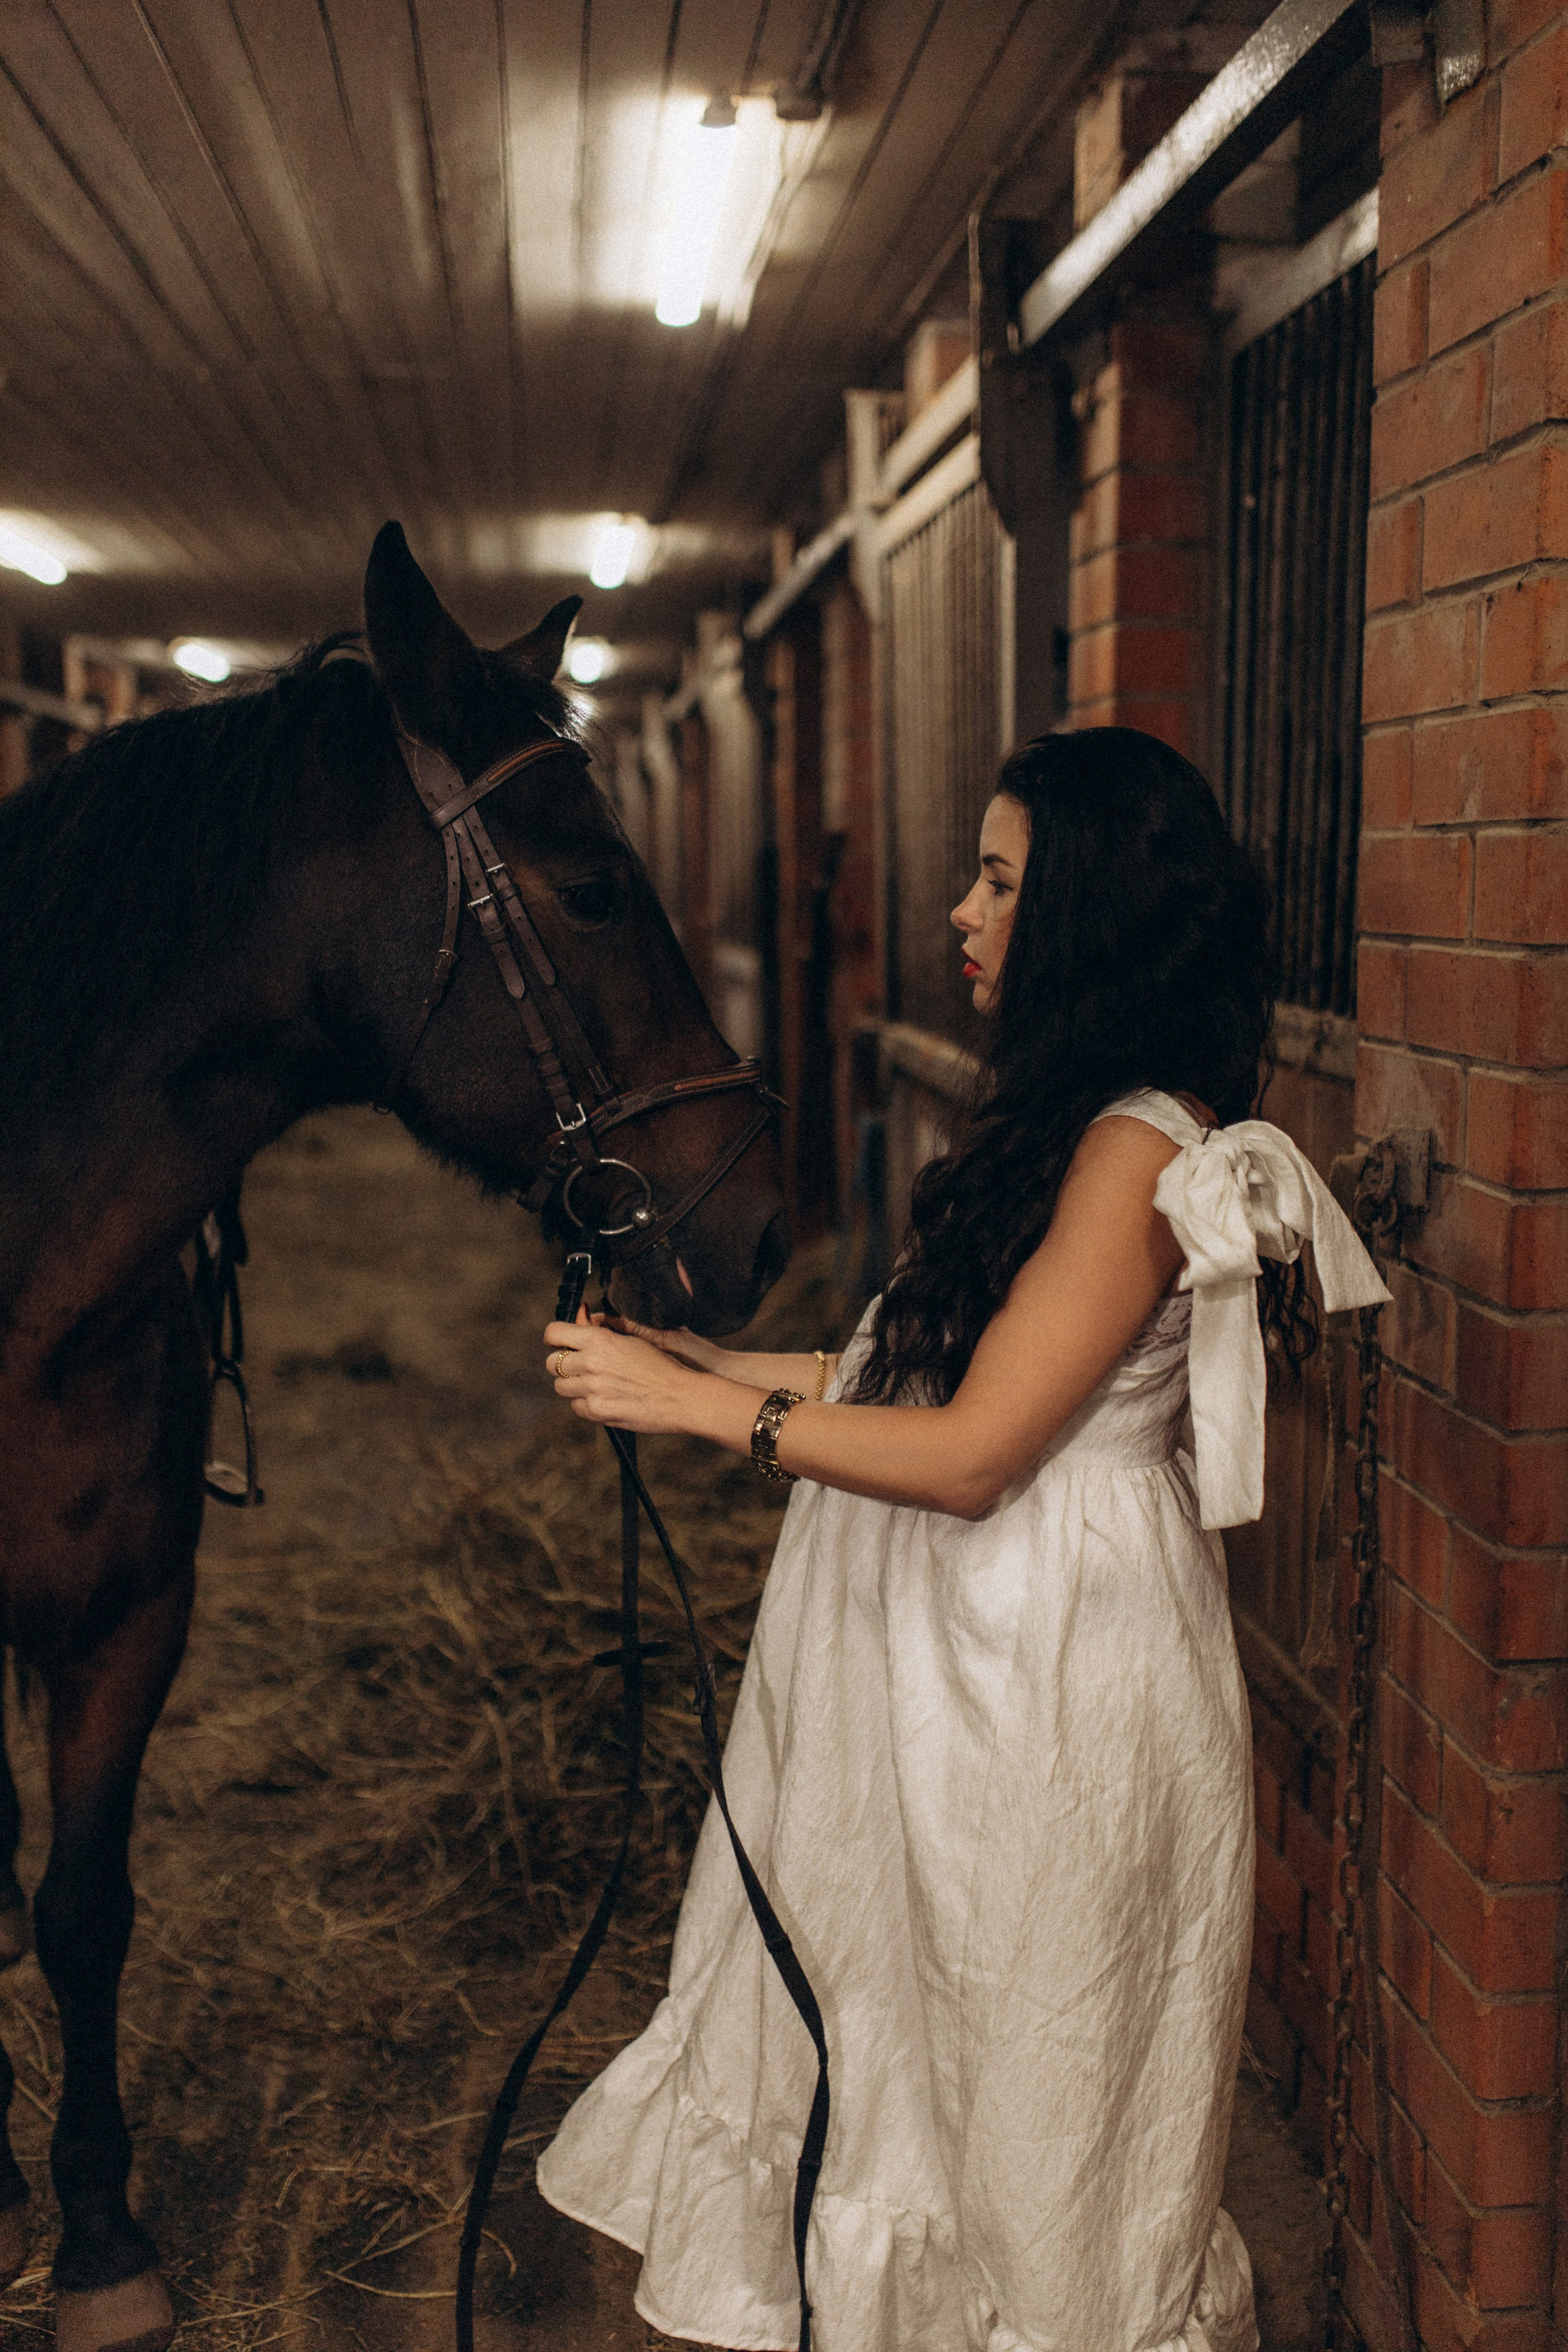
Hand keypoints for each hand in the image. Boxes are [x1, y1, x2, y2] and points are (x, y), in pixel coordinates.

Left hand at [543, 1316, 705, 1433]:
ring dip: (573, 1385)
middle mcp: (591, 1363)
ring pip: (561, 1387)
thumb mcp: (631, 1340)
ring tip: (597, 1385)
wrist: (680, 1397)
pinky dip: (586, 1404)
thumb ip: (601, 1331)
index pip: (554, 1333)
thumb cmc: (661, 1366)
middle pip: (552, 1363)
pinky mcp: (596, 1411)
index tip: (560, 1343)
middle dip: (563, 1364)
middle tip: (581, 1367)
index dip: (555, 1338)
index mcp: (600, 1340)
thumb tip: (580, 1315)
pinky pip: (576, 1407)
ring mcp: (591, 1389)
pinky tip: (606, 1399)